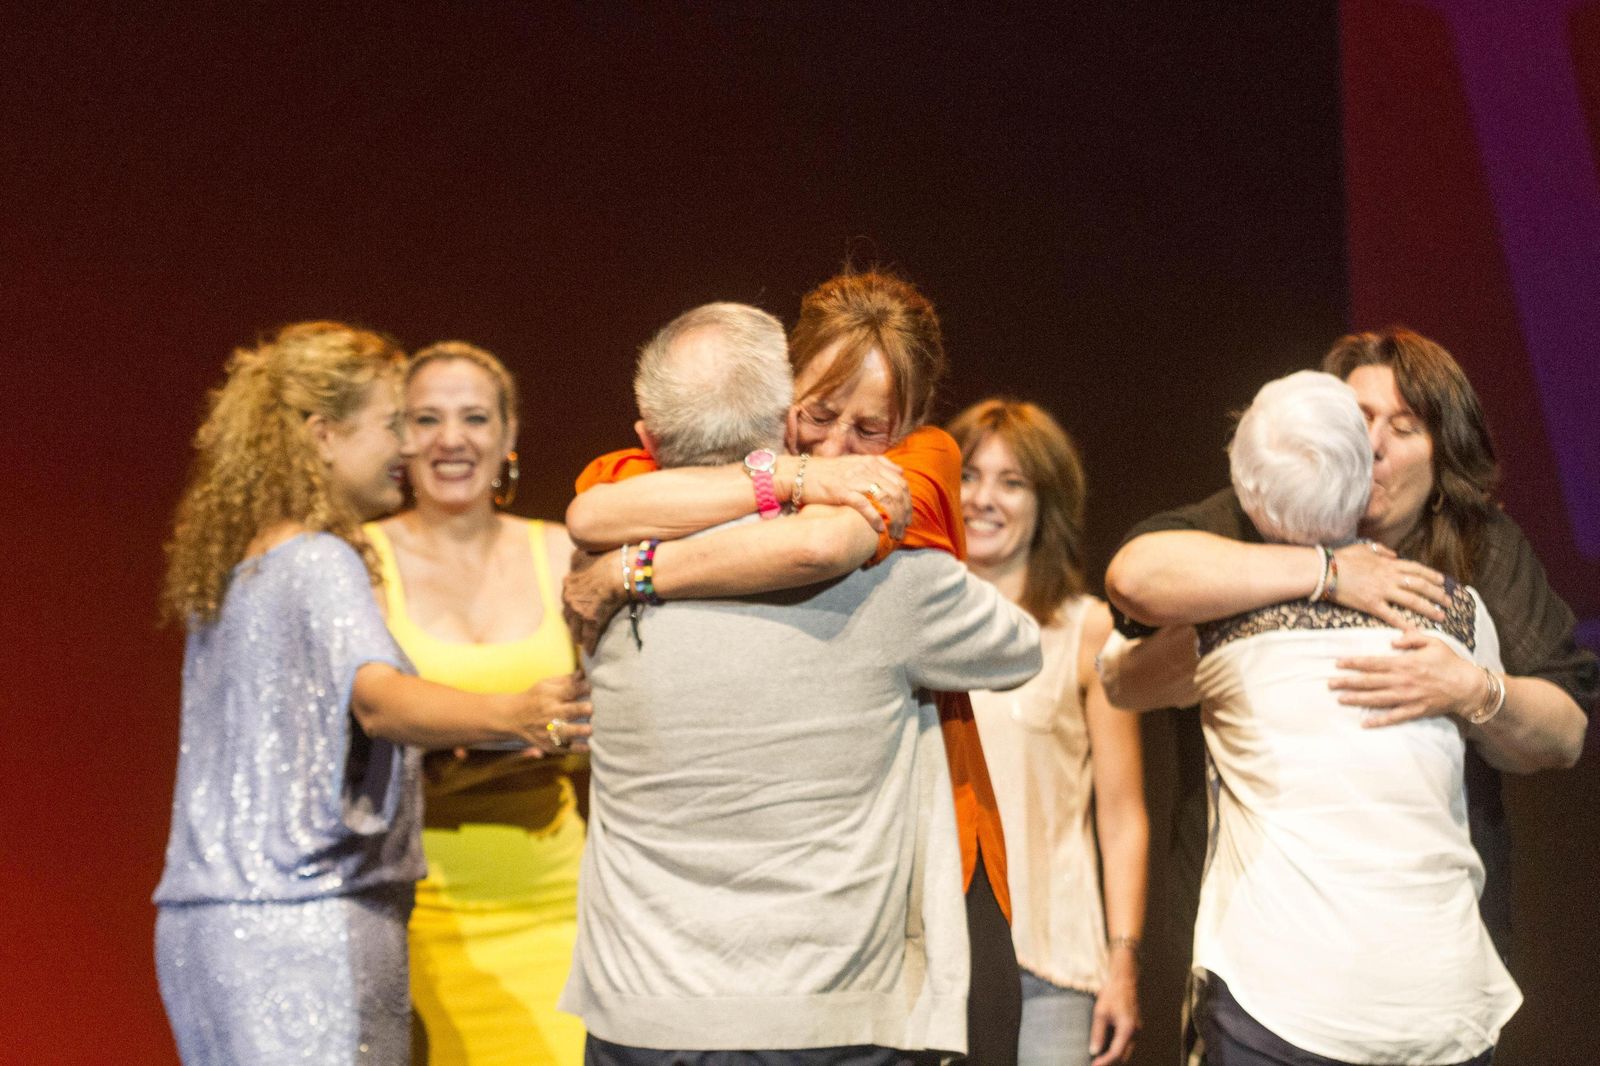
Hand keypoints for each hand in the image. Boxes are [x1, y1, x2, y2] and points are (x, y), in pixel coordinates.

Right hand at [504, 669, 592, 753]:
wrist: (513, 717)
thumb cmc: (535, 697)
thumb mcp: (546, 685)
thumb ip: (567, 680)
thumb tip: (586, 673)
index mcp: (551, 695)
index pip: (570, 690)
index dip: (585, 688)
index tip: (597, 688)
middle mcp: (550, 713)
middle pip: (569, 711)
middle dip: (583, 709)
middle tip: (594, 708)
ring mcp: (549, 730)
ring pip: (566, 732)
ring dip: (580, 731)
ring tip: (591, 729)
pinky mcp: (548, 744)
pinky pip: (564, 748)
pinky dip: (576, 749)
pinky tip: (588, 747)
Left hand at [563, 548, 628, 654]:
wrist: (622, 570)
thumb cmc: (609, 559)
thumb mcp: (586, 554)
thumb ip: (577, 559)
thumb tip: (574, 558)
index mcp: (569, 582)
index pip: (566, 599)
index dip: (571, 607)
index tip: (574, 612)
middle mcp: (570, 597)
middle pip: (567, 616)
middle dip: (572, 624)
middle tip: (575, 630)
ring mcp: (579, 610)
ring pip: (575, 628)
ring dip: (578, 636)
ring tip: (581, 642)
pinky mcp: (591, 620)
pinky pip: (589, 636)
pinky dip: (589, 645)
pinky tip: (590, 652)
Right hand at [791, 455, 910, 538]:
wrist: (798, 474)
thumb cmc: (825, 472)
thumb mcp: (853, 464)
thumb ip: (876, 467)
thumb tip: (899, 473)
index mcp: (871, 462)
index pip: (900, 480)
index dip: (907, 500)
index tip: (907, 515)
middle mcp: (866, 469)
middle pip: (897, 491)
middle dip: (904, 512)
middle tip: (904, 528)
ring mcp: (854, 479)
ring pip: (885, 499)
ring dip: (894, 519)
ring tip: (895, 534)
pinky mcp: (842, 491)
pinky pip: (866, 506)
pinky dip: (876, 518)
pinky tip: (881, 529)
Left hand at [1089, 967, 1138, 1064]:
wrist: (1125, 981)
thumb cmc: (1112, 995)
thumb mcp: (1101, 1013)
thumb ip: (1098, 1033)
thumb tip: (1094, 1051)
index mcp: (1127, 1029)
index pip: (1116, 1054)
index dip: (1105, 1062)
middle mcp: (1136, 1033)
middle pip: (1125, 1057)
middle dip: (1111, 1064)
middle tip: (1096, 1065)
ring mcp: (1138, 1031)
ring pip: (1129, 1053)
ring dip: (1116, 1059)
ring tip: (1101, 1061)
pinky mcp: (1136, 1028)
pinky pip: (1129, 1045)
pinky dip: (1120, 1052)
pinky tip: (1109, 1051)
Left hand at [1329, 628, 1485, 726]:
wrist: (1469, 686)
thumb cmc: (1450, 662)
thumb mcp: (1433, 642)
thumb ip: (1411, 638)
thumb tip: (1392, 640)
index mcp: (1404, 663)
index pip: (1373, 663)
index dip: (1354, 663)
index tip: (1337, 663)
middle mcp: (1402, 681)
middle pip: (1369, 681)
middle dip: (1348, 682)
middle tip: (1329, 683)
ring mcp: (1408, 697)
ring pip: (1377, 699)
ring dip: (1357, 699)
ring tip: (1340, 699)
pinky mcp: (1415, 710)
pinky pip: (1394, 717)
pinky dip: (1379, 721)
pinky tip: (1365, 723)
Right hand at [1330, 542, 1447, 627]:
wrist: (1324, 570)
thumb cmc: (1341, 558)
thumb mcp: (1364, 547)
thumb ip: (1381, 550)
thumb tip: (1394, 554)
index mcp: (1388, 564)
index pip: (1417, 569)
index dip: (1432, 575)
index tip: (1443, 582)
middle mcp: (1389, 577)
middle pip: (1420, 585)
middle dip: (1437, 594)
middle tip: (1449, 602)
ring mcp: (1382, 591)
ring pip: (1412, 600)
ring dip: (1428, 609)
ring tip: (1441, 616)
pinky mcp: (1371, 605)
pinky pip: (1392, 616)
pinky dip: (1405, 624)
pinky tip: (1416, 631)